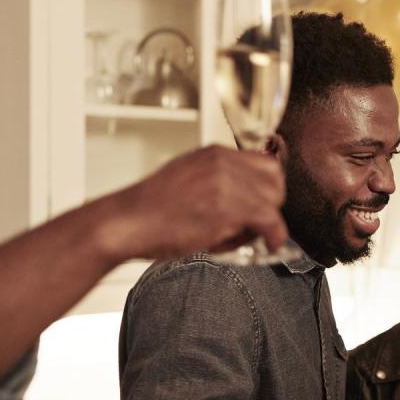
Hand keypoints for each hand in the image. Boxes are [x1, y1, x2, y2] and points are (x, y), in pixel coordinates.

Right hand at [102, 144, 287, 260]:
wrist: (124, 223)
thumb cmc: (150, 210)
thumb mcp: (188, 178)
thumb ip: (219, 182)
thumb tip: (251, 201)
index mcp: (213, 153)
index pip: (265, 164)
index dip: (269, 189)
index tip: (265, 205)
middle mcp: (222, 163)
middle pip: (275, 181)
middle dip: (271, 205)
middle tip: (256, 225)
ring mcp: (224, 183)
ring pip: (273, 202)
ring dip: (266, 224)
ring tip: (241, 237)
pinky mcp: (226, 208)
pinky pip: (270, 221)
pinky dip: (275, 236)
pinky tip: (270, 246)